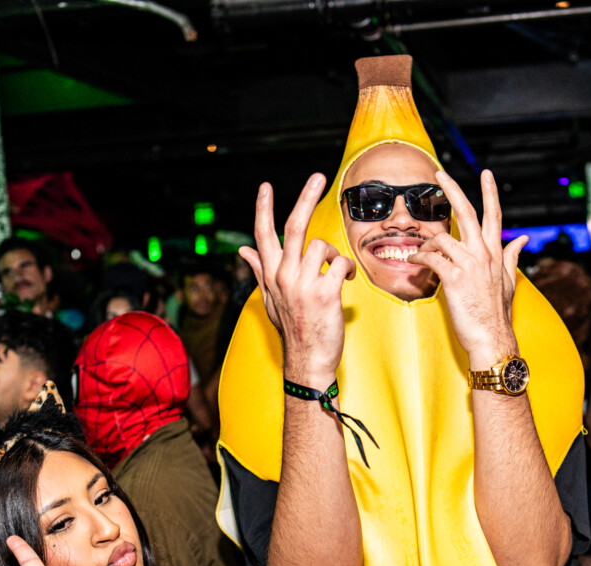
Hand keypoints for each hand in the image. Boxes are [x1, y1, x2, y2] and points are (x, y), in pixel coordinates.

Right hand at [239, 175, 355, 382]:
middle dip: (306, 197)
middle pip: (294, 227)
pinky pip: (340, 264)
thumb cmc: (293, 329)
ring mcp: (303, 284)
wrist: (307, 362)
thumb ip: (259, 270)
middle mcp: (283, 275)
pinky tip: (346, 282)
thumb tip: (242, 250)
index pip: (263, 235)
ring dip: (335, 256)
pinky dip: (348, 271)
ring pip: (323, 247)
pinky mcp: (324, 292)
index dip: (263, 209)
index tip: (265, 187)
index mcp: (271, 275)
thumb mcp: (270, 300)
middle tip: (319, 177)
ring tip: (337, 274)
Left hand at [407, 169, 526, 365]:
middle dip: (452, 190)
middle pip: (467, 213)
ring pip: (441, 240)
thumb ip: (511, 255)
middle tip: (439, 174)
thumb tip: (522, 238)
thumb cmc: (496, 312)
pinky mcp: (454, 278)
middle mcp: (484, 254)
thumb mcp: (508, 280)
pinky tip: (413, 262)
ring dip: (427, 245)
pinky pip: (431, 259)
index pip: (494, 215)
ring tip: (420, 255)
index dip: (490, 193)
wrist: (491, 337)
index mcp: (495, 252)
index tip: (486, 174)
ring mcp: (469, 264)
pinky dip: (419, 259)